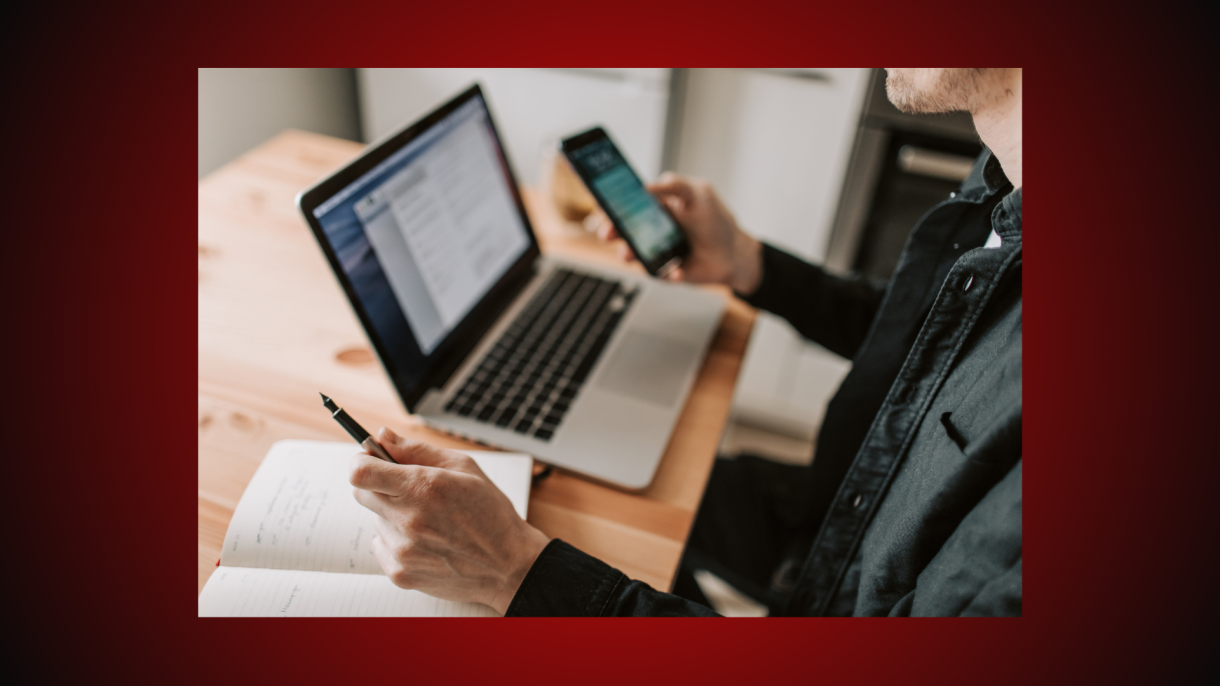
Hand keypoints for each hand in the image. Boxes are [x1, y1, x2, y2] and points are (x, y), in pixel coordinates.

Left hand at [349, 427, 550, 614]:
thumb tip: (383, 437)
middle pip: (362, 494)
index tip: (370, 461)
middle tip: (409, 491)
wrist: (509, 565)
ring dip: (394, 516)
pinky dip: (398, 542)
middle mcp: (408, 519)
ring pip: (377, 520)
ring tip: (430, 522)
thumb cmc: (491, 514)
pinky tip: (427, 542)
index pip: (360, 472)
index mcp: (423, 487)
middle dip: (380, 486)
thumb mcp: (464, 468)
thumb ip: (417, 450)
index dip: (361, 461)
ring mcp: (402, 550)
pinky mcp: (401, 573)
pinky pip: (382, 546)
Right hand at [588, 172, 762, 294]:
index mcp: (656, 206)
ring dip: (628, 253)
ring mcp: (655, 249)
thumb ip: (675, 185)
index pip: (627, 202)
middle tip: (608, 233)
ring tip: (630, 255)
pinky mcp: (662, 270)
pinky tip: (678, 270)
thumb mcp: (699, 194)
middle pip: (621, 228)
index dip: (611, 203)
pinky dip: (665, 272)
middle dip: (610, 230)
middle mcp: (651, 227)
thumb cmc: (716, 221)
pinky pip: (655, 272)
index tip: (602, 205)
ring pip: (631, 252)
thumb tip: (646, 186)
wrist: (733, 254)